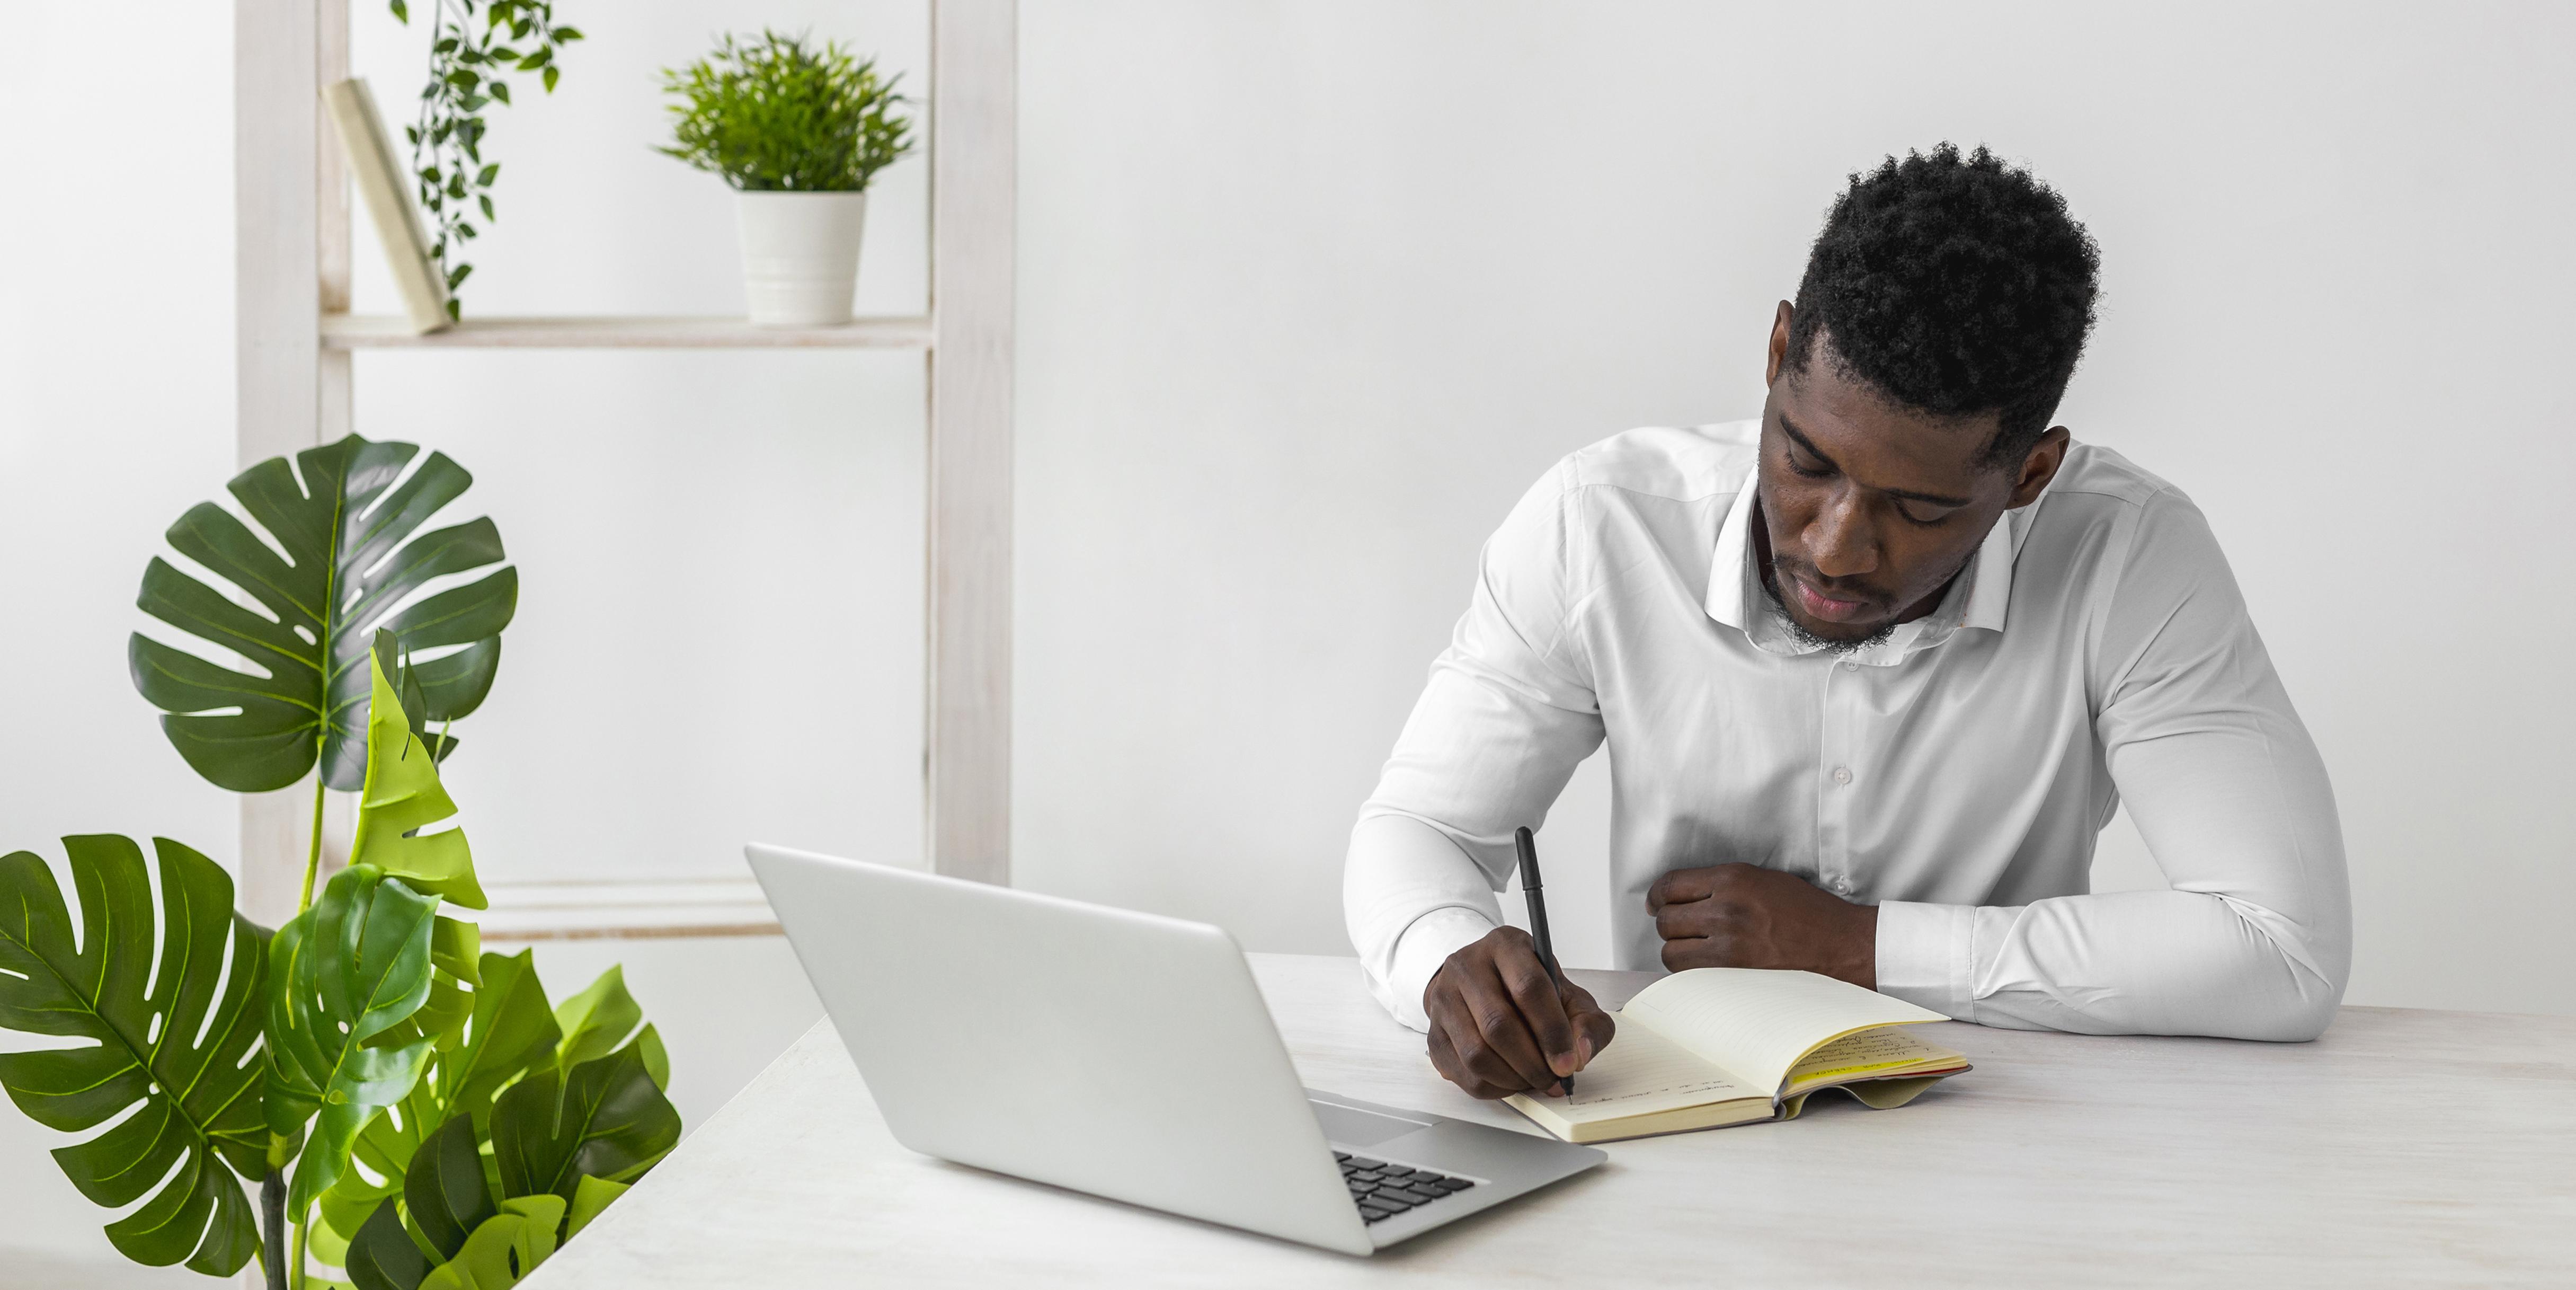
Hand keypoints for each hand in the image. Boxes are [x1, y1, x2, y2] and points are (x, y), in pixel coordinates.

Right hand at [1421, 927, 1614, 1099]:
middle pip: (1498, 1025)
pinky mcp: (1433, 1032)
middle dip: (1532, 1063)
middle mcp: (1467, 966)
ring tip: (1533, 1080)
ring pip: (1476, 1053)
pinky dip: (1493, 1087)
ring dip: (1512, 1078)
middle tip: (1553, 1079)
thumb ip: (1587, 1022)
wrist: (1482, 982)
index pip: (1528, 988)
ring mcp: (1443, 999)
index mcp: (1506, 946)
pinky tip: (1510, 1081)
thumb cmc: (1529, 988)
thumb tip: (1581, 1054)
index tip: (1568, 1063)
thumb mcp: (1567, 994)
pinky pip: (1462, 1072)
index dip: (1552, 1031)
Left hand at [1647, 863, 1878, 988]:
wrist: (1841, 944)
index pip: (1670, 885)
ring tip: (1695, 949)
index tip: (1657, 903)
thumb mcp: (1763, 879)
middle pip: (1666, 920)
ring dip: (1677, 950)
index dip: (1657, 896)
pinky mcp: (1735, 972)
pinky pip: (1690, 974)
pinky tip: (1706, 965)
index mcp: (1733, 879)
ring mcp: (1730, 944)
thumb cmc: (1807, 911)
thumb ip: (1722, 884)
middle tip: (1682, 929)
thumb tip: (1682, 894)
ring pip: (1671, 951)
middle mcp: (1727, 909)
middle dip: (1669, 924)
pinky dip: (1691, 971)